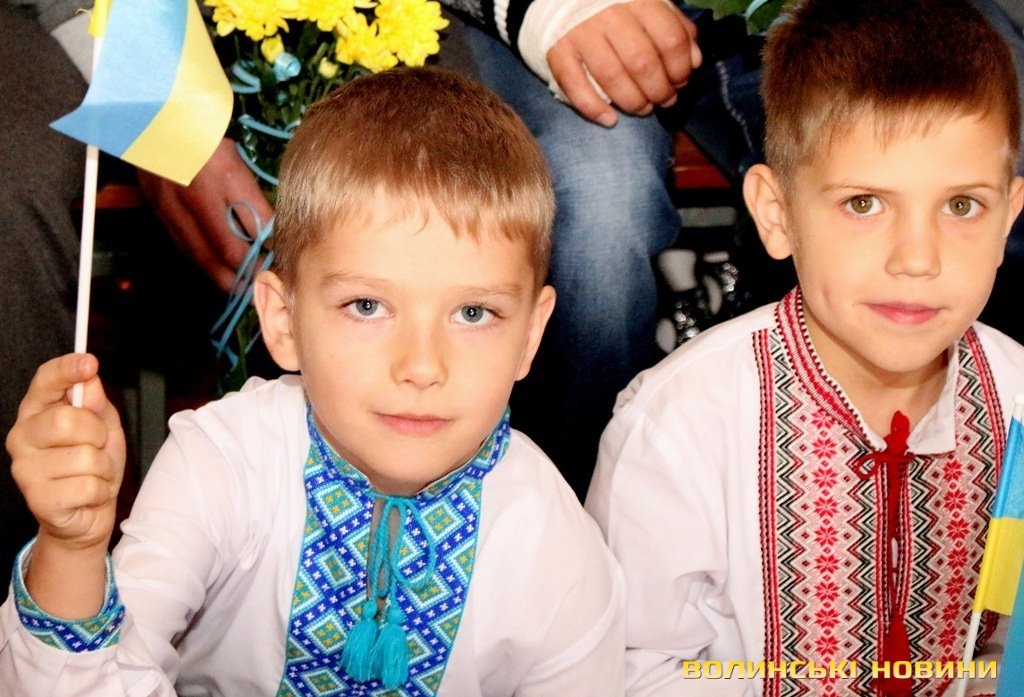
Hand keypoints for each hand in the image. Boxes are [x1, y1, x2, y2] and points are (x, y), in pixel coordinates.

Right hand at [7, 354, 125, 552]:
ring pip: (85, 456)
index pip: (45, 382)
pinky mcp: (38, 499)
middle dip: (98, 433)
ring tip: (93, 474)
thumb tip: (89, 381)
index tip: (88, 362)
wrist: (88, 512)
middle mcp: (21, 437)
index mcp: (37, 413)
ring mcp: (25, 470)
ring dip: (103, 467)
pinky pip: (88, 485)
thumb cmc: (93, 465)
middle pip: (68, 420)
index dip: (66, 370)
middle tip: (98, 447)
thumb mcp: (104, 427)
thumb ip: (97, 404)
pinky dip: (100, 490)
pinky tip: (88, 493)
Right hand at [137, 138, 274, 292]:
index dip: (271, 251)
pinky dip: (205, 265)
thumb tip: (270, 234)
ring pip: (203, 258)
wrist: (153, 119)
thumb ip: (253, 197)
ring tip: (246, 290)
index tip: (284, 263)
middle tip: (266, 287)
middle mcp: (198, 198)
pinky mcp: (159, 213)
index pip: (256, 227)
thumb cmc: (204, 135)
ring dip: (226, 279)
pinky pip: (185, 249)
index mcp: (225, 178)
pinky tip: (219, 272)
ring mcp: (173, 209)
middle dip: (249, 276)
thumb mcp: (236, 159)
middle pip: (227, 253)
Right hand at [547, 0, 701, 125]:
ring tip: (643, 108)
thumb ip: (676, 28)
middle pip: (642, 62)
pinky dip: (593, 109)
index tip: (680, 81)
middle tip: (663, 99)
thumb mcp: (652, 6)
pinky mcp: (558, 50)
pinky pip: (574, 85)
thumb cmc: (617, 6)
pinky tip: (610, 120)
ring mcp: (581, 33)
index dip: (681, 68)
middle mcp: (609, 15)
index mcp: (639, 0)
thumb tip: (694, 61)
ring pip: (611, 77)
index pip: (670, 39)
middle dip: (659, 90)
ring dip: (633, 102)